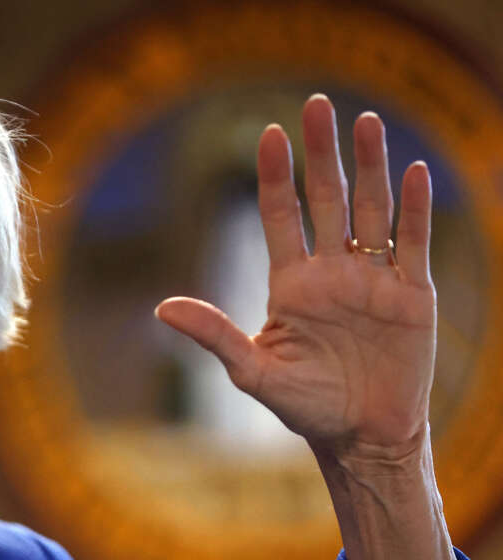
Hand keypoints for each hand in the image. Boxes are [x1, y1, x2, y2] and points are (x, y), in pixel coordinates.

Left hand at [156, 94, 434, 459]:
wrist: (362, 437)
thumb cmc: (306, 406)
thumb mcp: (253, 372)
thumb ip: (214, 335)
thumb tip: (160, 308)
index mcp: (291, 283)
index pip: (280, 214)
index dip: (275, 175)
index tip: (270, 134)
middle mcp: (332, 271)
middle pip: (327, 198)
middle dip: (322, 153)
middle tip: (318, 104)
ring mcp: (373, 278)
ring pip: (372, 210)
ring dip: (371, 167)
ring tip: (366, 122)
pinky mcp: (413, 295)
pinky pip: (415, 242)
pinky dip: (416, 209)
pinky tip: (415, 174)